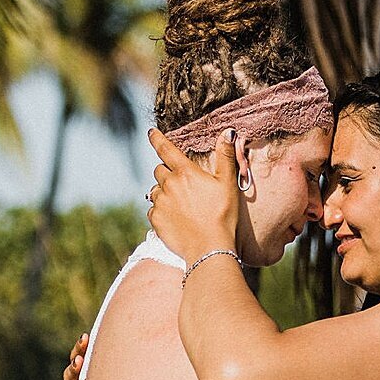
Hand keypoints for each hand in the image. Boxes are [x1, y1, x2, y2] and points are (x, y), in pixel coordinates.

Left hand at [146, 128, 241, 259]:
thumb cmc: (222, 214)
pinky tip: (175, 218)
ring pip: (155, 190)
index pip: (166, 149)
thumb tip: (227, 132)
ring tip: (180, 204)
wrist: (209, 248)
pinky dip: (161, 210)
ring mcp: (160, 203)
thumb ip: (225, 156)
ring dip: (163, 192)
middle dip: (167, 172)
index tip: (151, 132)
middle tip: (183, 184)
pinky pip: (153, 209)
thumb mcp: (228, 183)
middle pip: (159, 170)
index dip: (157, 138)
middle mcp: (168, 185)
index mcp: (185, 173)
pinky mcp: (156, 219)